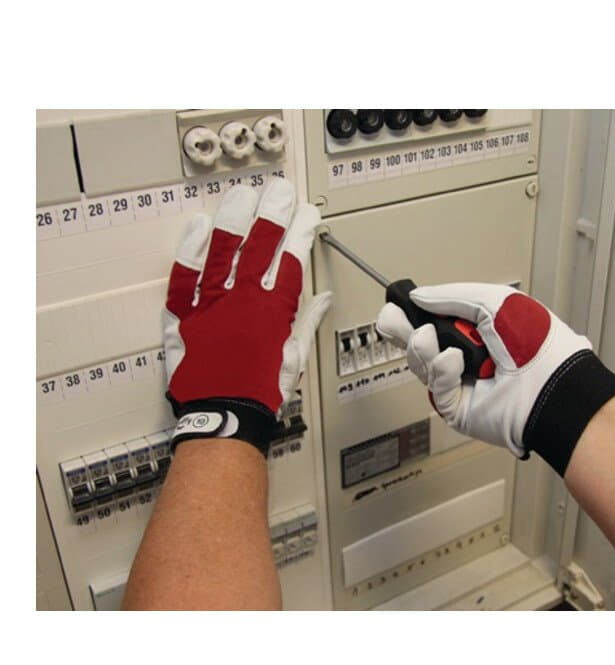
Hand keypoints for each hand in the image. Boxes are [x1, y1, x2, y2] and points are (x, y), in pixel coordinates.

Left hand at [163, 178, 330, 455]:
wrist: (223, 417)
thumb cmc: (260, 391)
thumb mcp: (293, 358)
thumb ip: (306, 321)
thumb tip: (324, 297)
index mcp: (273, 311)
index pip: (292, 260)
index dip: (302, 232)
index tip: (308, 214)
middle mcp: (244, 300)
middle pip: (260, 246)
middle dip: (274, 214)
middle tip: (280, 191)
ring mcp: (212, 304)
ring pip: (223, 251)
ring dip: (235, 219)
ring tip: (243, 194)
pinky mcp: (184, 314)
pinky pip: (185, 276)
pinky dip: (191, 250)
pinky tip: (200, 225)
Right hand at [377, 282, 614, 474]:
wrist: (552, 388)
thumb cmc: (539, 346)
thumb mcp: (494, 301)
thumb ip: (452, 296)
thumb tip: (420, 296)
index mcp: (477, 329)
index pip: (434, 320)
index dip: (412, 313)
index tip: (397, 305)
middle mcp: (467, 356)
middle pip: (418, 343)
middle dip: (403, 331)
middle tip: (391, 320)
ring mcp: (461, 382)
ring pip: (421, 364)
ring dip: (421, 347)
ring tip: (428, 336)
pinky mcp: (457, 407)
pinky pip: (435, 387)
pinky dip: (441, 370)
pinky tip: (454, 361)